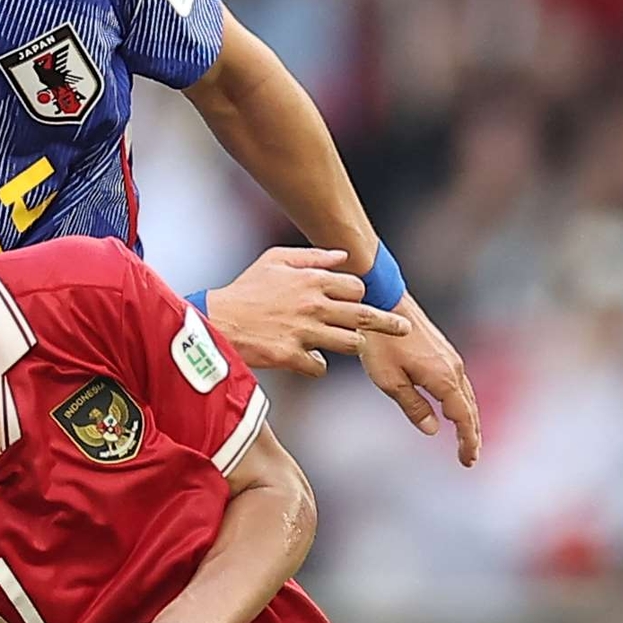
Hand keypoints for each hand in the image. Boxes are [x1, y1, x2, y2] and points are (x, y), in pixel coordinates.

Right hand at [205, 246, 407, 379]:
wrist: (217, 321)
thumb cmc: (245, 289)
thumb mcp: (275, 260)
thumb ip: (312, 257)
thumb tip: (343, 256)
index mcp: (311, 280)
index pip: (355, 287)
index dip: (358, 295)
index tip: (357, 302)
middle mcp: (313, 305)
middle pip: (364, 316)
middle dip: (389, 323)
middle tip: (405, 329)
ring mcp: (304, 332)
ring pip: (349, 343)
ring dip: (350, 344)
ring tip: (346, 344)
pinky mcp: (292, 356)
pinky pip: (321, 366)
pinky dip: (317, 365)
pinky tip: (310, 360)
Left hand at [360, 290, 481, 467]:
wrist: (383, 301)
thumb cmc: (381, 341)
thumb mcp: (390, 380)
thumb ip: (414, 406)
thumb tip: (434, 429)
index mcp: (443, 378)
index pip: (463, 417)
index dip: (467, 441)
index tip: (468, 461)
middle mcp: (453, 368)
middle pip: (469, 408)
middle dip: (471, 434)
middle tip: (470, 457)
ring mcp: (449, 357)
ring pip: (466, 395)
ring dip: (468, 418)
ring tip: (466, 438)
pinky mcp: (442, 350)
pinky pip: (459, 383)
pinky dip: (461, 401)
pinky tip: (453, 408)